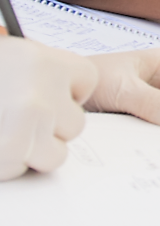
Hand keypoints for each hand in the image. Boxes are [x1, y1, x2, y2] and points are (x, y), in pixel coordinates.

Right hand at [0, 37, 95, 179]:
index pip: (85, 81)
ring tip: (1, 133)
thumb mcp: (3, 56)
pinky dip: (6, 165)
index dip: (65, 92)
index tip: (46, 95)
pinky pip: (23, 169)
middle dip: (46, 127)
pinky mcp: (11, 152)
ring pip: (55, 153)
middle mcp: (43, 90)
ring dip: (28, 150)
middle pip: (74, 123)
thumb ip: (29, 73)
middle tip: (11, 118)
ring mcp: (29, 124)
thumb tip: (57, 94)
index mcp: (43, 60)